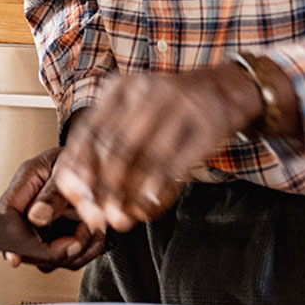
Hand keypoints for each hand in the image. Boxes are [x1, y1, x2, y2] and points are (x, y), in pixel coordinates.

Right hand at [0, 145, 105, 271]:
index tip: (15, 258)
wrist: (99, 162)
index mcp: (23, 186)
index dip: (9, 239)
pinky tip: (95, 233)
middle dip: (53, 250)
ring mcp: (44, 228)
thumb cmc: (79, 156)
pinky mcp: (62, 239)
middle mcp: (30, 210)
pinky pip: (69, 260)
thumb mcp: (66, 168)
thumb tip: (36, 216)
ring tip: (90, 227)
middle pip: (26, 247)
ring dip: (74, 251)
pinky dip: (87, 251)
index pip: (7, 215)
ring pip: (48, 260)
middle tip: (77, 238)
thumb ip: (52, 192)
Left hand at [55, 65, 262, 233]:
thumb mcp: (134, 112)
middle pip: (116, 146)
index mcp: (122, 87)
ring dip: (132, 194)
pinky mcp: (207, 125)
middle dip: (105, 187)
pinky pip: (178, 165)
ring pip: (146, 159)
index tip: (78, 194)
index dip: (81, 166)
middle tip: (101, 214)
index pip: (90, 129)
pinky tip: (151, 205)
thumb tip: (83, 187)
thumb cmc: (171, 107)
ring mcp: (180, 106)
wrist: (226, 88)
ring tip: (124, 217)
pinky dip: (161, 190)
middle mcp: (148, 91)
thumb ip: (108, 142)